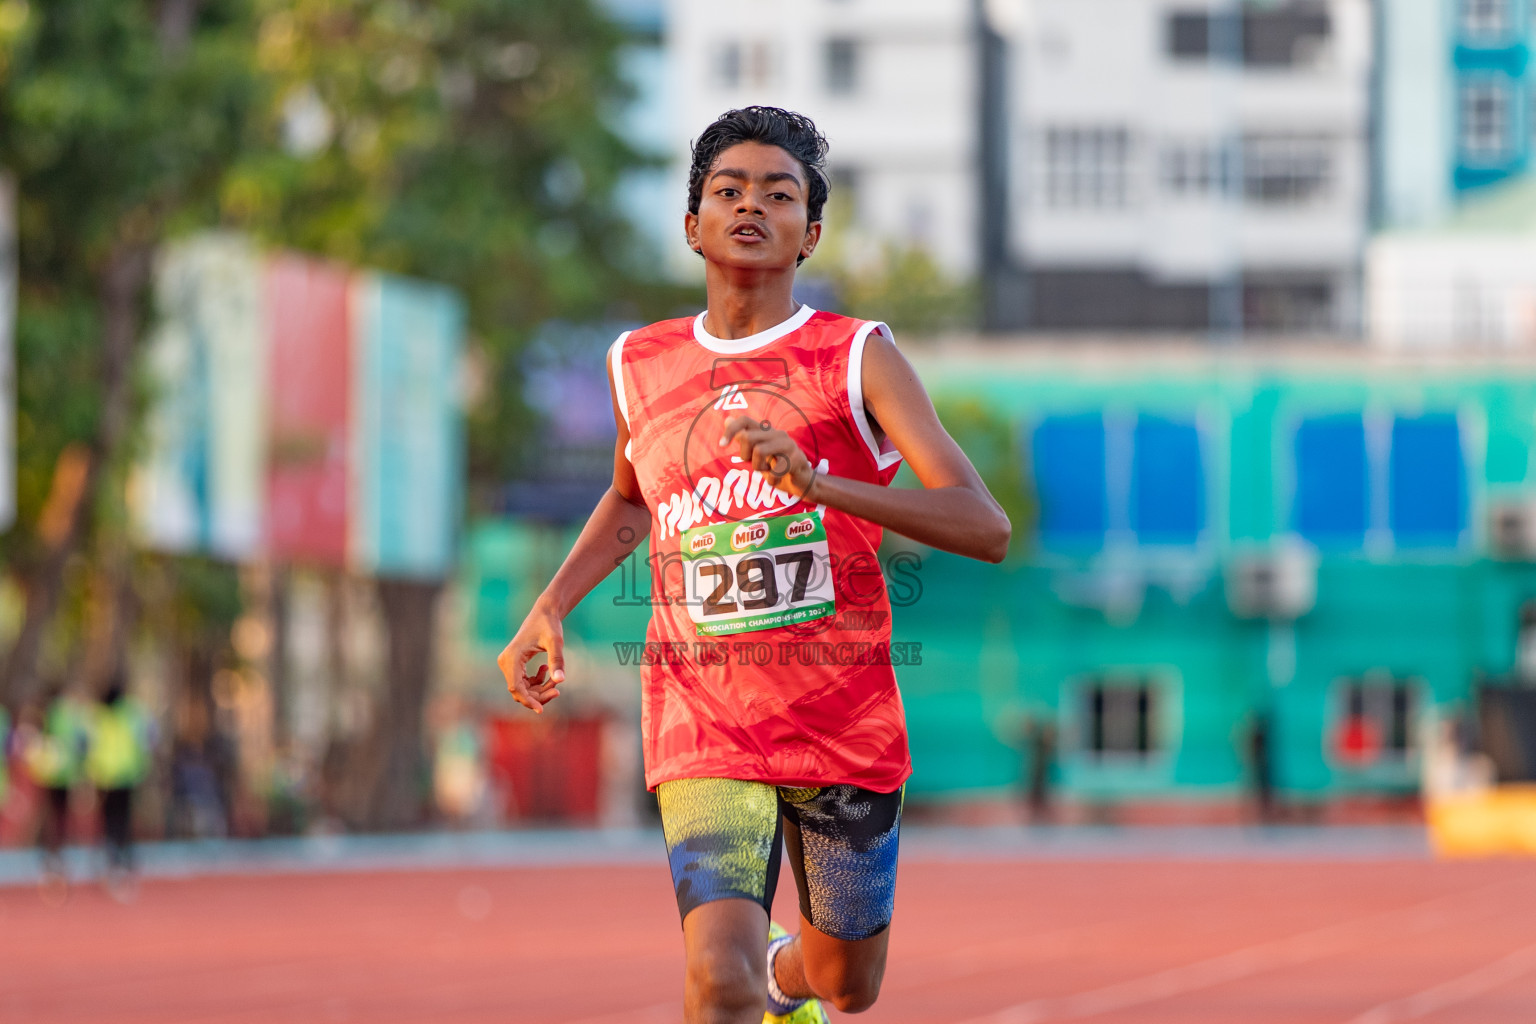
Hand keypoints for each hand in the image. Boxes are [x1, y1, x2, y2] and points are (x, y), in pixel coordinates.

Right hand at [498, 599, 565, 713]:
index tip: (541, 711)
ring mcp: (508, 664)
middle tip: (558, 690)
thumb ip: (557, 660)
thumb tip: (561, 681)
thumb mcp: (556, 642)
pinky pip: (524, 683)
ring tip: (554, 679)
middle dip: (538, 695)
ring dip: (539, 689)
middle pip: (519, 691)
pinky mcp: (514, 665)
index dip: (528, 701)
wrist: (544, 613)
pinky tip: (546, 669)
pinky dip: (537, 682)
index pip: (516, 688)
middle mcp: (506, 662)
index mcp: (512, 658)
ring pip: (523, 689)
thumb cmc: (549, 625)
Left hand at [720, 414, 816, 497]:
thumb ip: (745, 438)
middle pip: (747, 437)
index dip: (731, 430)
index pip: (744, 421)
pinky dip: (771, 480)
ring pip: (759, 450)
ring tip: (767, 472)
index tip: (722, 445)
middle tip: (755, 465)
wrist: (804, 482)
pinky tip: (776, 481)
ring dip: (758, 467)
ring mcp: (788, 445)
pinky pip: (774, 469)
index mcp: (767, 432)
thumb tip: (726, 419)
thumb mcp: (759, 454)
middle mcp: (777, 434)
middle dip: (745, 455)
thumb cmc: (779, 468)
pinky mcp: (796, 458)